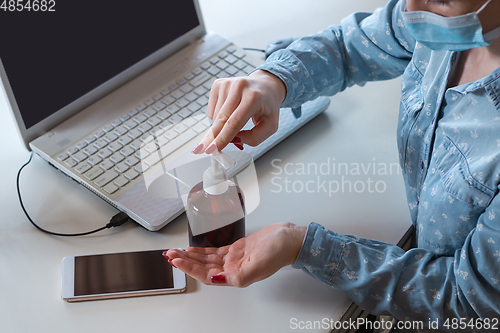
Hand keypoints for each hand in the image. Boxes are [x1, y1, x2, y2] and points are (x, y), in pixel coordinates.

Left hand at [164, 223, 306, 286]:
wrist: (289, 238)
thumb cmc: (279, 251)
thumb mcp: (258, 265)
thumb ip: (237, 276)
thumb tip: (216, 279)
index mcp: (236, 276)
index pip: (206, 275)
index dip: (189, 269)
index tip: (177, 261)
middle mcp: (232, 269)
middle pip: (202, 267)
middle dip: (185, 262)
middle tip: (170, 255)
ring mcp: (234, 259)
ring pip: (206, 260)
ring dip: (190, 256)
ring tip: (176, 252)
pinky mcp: (237, 249)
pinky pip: (214, 252)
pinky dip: (202, 250)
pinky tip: (192, 249)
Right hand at [191, 70, 286, 153]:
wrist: (265, 86)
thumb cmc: (267, 106)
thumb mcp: (270, 126)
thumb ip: (255, 137)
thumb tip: (235, 140)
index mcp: (254, 97)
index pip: (234, 122)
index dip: (222, 138)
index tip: (212, 149)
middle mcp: (239, 87)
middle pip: (221, 119)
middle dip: (211, 137)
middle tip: (203, 150)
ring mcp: (227, 84)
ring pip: (215, 116)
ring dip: (219, 128)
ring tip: (233, 125)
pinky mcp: (218, 84)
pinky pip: (211, 110)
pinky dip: (216, 119)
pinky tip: (228, 114)